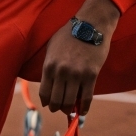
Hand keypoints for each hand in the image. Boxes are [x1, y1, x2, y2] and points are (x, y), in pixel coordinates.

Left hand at [39, 0, 119, 116]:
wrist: (90, 25)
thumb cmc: (69, 34)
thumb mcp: (52, 47)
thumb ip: (49, 65)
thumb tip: (48, 83)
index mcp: (49, 65)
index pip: (44, 93)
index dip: (46, 102)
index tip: (49, 104)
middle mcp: (61, 72)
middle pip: (56, 102)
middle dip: (57, 108)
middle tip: (60, 108)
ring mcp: (76, 75)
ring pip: (70, 103)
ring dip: (69, 109)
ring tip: (71, 108)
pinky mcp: (91, 75)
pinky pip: (87, 98)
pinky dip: (84, 108)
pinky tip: (83, 110)